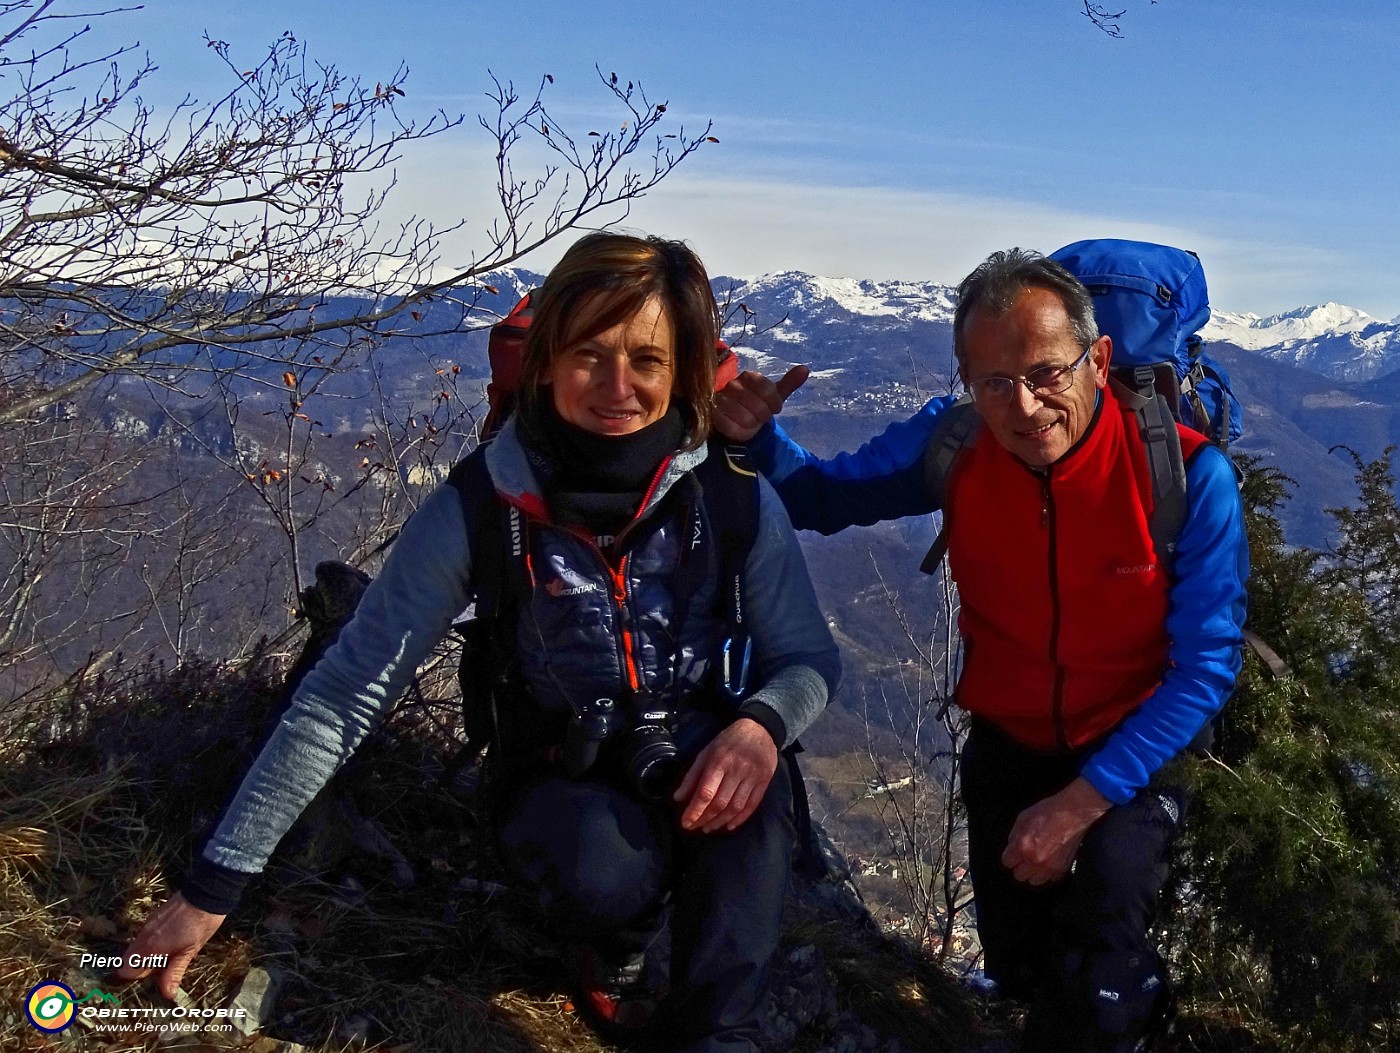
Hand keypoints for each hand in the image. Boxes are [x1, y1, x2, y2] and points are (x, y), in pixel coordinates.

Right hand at [113, 892, 225, 999]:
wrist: (206, 892)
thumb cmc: (200, 924)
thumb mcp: (190, 951)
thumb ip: (174, 972)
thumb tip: (166, 995)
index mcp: (149, 947)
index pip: (126, 971)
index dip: (136, 980)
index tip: (149, 983)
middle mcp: (143, 935)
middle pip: (129, 960)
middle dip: (140, 969)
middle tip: (160, 973)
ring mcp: (147, 924)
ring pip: (137, 948)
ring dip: (146, 957)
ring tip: (166, 960)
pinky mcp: (154, 917)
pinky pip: (145, 936)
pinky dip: (150, 945)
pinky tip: (169, 945)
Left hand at [673, 717, 778, 832]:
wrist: (760, 729)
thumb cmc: (729, 741)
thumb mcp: (706, 752)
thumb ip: (692, 775)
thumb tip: (678, 797)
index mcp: (719, 760)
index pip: (706, 792)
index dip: (695, 810)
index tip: (686, 822)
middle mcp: (737, 769)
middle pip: (720, 802)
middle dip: (706, 818)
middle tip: (696, 827)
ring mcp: (753, 776)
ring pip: (736, 806)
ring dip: (721, 821)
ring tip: (709, 828)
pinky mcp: (764, 781)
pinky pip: (752, 805)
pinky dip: (741, 819)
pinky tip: (730, 825)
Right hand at [713, 365, 809, 441]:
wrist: (737, 421)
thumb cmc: (756, 405)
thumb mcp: (774, 395)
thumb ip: (789, 383)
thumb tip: (805, 369)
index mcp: (748, 377)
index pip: (766, 388)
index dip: (774, 402)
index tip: (776, 409)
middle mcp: (732, 385)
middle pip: (757, 405)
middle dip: (763, 415)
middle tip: (761, 417)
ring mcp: (720, 400)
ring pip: (745, 417)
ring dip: (752, 425)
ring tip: (749, 422)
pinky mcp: (713, 415)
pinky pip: (731, 427)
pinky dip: (740, 432)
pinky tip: (740, 428)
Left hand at [1001, 777, 1111, 885]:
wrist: (1072, 814)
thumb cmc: (1048, 812)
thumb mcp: (1022, 818)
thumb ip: (1014, 836)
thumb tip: (1011, 848)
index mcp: (1022, 846)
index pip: (1007, 862)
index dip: (1010, 857)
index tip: (1013, 854)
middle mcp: (1035, 859)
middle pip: (1019, 875)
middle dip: (1019, 867)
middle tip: (1024, 858)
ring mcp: (1049, 866)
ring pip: (1034, 881)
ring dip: (1033, 873)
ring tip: (1036, 862)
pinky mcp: (1062, 868)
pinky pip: (1050, 879)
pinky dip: (1048, 873)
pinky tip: (1048, 862)